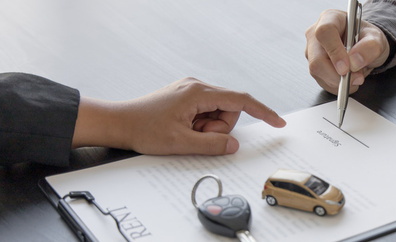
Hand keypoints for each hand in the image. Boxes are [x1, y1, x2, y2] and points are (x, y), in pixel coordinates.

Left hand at [72, 77, 285, 154]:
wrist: (119, 123)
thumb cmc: (143, 129)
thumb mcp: (180, 143)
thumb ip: (212, 144)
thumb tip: (233, 145)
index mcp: (198, 92)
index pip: (240, 101)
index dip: (262, 112)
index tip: (277, 122)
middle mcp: (197, 86)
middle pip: (228, 109)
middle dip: (217, 128)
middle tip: (195, 136)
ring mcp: (190, 90)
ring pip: (217, 112)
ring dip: (206, 127)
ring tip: (185, 133)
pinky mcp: (185, 96)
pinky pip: (205, 112)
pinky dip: (199, 124)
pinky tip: (183, 128)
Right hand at [305, 9, 389, 93]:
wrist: (364, 48)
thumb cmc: (367, 38)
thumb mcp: (377, 38)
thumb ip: (370, 47)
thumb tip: (354, 61)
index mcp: (331, 18)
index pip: (325, 33)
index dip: (335, 52)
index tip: (346, 68)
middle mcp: (316, 34)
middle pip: (317, 59)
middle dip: (337, 75)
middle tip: (356, 78)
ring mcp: (313, 52)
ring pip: (318, 73)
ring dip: (339, 82)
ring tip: (356, 76)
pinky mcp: (314, 67)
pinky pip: (322, 81)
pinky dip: (337, 86)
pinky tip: (348, 79)